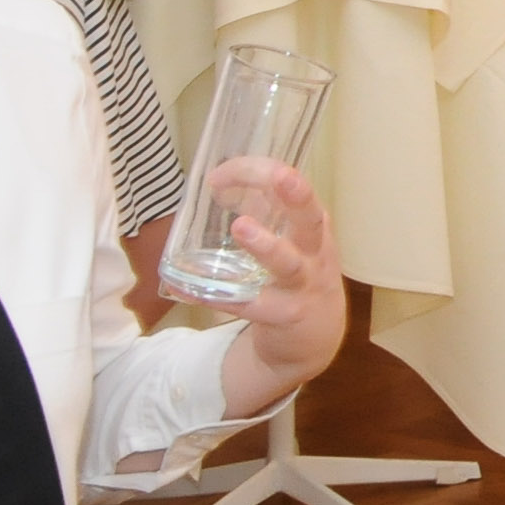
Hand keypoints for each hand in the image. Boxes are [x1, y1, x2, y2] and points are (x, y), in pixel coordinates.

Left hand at [199, 161, 345, 423]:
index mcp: (314, 229)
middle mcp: (315, 254)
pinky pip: (247, 305)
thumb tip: (218, 182)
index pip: (299, 193)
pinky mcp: (284, 316)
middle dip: (299, 197)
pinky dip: (216, 297)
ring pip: (288, 264)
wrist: (317, 336)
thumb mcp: (293, 241)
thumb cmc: (300, 277)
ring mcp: (303, 286)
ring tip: (241, 226)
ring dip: (265, 245)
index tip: (229, 168)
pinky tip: (187, 290)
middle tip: (282, 176)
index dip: (269, 176)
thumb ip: (265, 213)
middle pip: (312, 221)